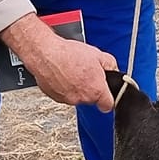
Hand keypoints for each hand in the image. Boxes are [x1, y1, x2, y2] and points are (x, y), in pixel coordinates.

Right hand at [5, 19, 119, 110]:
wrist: (45, 53)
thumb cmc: (68, 54)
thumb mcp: (98, 54)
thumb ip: (110, 65)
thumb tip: (113, 70)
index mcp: (95, 90)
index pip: (108, 105)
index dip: (108, 99)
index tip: (106, 95)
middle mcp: (82, 98)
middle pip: (91, 99)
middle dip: (90, 87)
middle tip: (86, 73)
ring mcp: (67, 99)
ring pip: (76, 96)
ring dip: (76, 87)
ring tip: (72, 71)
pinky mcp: (55, 97)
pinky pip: (64, 94)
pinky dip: (64, 87)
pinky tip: (62, 74)